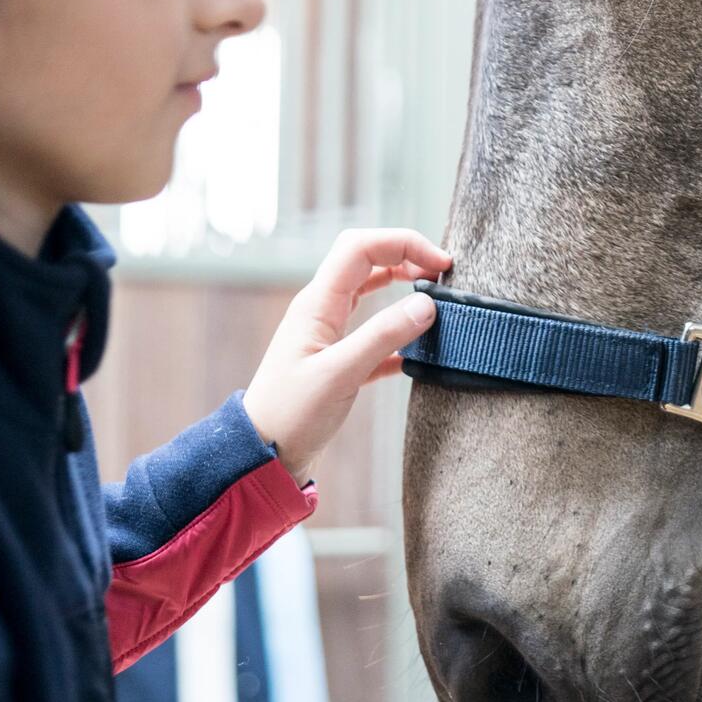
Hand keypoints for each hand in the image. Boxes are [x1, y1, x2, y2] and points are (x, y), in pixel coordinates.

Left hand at [241, 228, 449, 484]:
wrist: (261, 456)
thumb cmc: (291, 415)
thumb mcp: (340, 373)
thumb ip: (384, 335)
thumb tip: (428, 303)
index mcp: (317, 304)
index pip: (361, 248)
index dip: (404, 244)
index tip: (441, 265)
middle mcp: (321, 310)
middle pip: (366, 260)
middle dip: (404, 256)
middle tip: (441, 275)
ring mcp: (327, 333)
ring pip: (369, 291)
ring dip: (401, 286)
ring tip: (434, 299)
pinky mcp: (336, 359)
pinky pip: (372, 330)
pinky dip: (398, 331)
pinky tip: (420, 351)